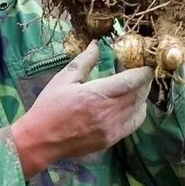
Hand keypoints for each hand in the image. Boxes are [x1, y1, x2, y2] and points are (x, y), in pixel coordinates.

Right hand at [11, 42, 153, 176]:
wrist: (40, 141)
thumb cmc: (49, 108)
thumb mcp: (63, 79)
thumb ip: (84, 62)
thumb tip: (97, 44)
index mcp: (98, 95)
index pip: (134, 80)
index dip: (144, 69)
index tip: (143, 61)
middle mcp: (110, 113)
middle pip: (141, 93)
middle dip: (143, 80)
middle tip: (135, 70)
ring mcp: (112, 129)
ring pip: (141, 108)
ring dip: (140, 95)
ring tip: (131, 86)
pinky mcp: (111, 140)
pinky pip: (135, 123)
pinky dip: (137, 110)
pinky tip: (127, 104)